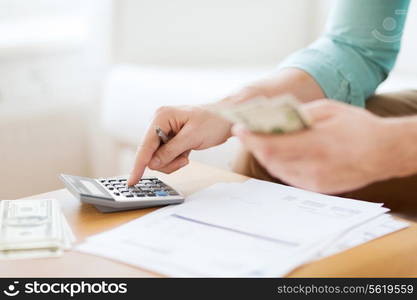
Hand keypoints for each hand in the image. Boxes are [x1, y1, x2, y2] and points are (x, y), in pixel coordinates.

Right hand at [128, 105, 231, 185]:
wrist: (228, 118)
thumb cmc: (214, 121)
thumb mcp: (192, 137)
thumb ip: (171, 151)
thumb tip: (153, 163)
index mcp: (161, 117)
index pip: (145, 145)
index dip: (139, 164)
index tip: (132, 180)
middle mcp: (159, 123)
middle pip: (151, 153)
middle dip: (166, 162)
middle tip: (183, 160)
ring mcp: (165, 131)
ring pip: (158, 158)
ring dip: (172, 162)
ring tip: (187, 156)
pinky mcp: (171, 139)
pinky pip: (166, 156)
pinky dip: (175, 160)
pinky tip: (186, 154)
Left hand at [233, 99, 402, 193]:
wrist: (385, 152)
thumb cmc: (359, 127)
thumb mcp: (329, 110)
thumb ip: (300, 114)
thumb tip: (274, 116)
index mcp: (317, 144)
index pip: (272, 145)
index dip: (251, 138)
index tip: (239, 129)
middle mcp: (314, 167)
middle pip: (271, 160)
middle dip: (255, 146)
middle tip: (247, 134)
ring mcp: (316, 181)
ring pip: (277, 170)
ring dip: (265, 156)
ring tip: (260, 142)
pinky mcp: (318, 188)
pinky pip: (289, 177)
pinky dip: (280, 165)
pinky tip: (279, 154)